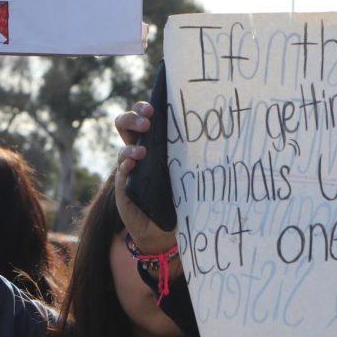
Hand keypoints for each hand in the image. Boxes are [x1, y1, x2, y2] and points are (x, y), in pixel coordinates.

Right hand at [114, 102, 175, 254]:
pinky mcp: (124, 186)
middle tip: (146, 123)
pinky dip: (125, 166)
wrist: (164, 227)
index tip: (153, 108)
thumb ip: (190, 158)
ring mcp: (129, 168)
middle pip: (124, 125)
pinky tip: (131, 166)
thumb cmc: (179, 195)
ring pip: (122, 148)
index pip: (142, 118)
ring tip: (142, 152)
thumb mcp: (186, 172)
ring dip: (130, 146)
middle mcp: (137, 151)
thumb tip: (215, 142)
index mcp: (152, 143)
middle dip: (132, 118)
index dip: (142, 109)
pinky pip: (121, 173)